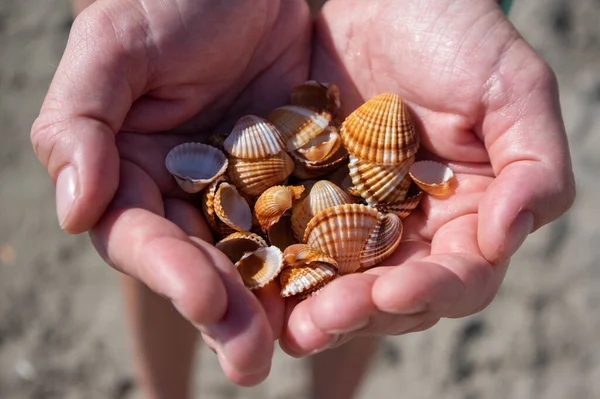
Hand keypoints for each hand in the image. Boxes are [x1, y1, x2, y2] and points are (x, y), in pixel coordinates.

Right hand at [30, 0, 310, 384]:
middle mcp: (192, 196)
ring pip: (261, 258)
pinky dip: (327, 255)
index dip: (169, 271)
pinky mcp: (304, 180)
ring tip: (298, 343)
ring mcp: (250, 192)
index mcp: (136, 174)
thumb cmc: (173, 2)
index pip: (143, 237)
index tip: (203, 299)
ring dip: (277, 304)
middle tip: (251, 361)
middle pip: (204, 264)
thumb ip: (79, 122)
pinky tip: (349, 287)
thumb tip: (72, 210)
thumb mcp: (116, 45)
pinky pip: (315, 223)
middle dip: (226, 311)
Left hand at [279, 0, 574, 354]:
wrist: (386, 0)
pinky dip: (274, 265)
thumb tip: (510, 235)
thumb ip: (534, 165)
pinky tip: (250, 280)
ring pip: (335, 281)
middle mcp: (409, 231)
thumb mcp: (512, 90)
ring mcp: (353, 220)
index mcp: (466, 217)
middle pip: (390, 295)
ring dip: (310, 307)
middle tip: (319, 322)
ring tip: (282, 324)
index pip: (457, 275)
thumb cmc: (458, 37)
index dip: (430, 291)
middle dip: (359, 312)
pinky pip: (288, 241)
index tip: (395, 292)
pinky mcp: (304, 200)